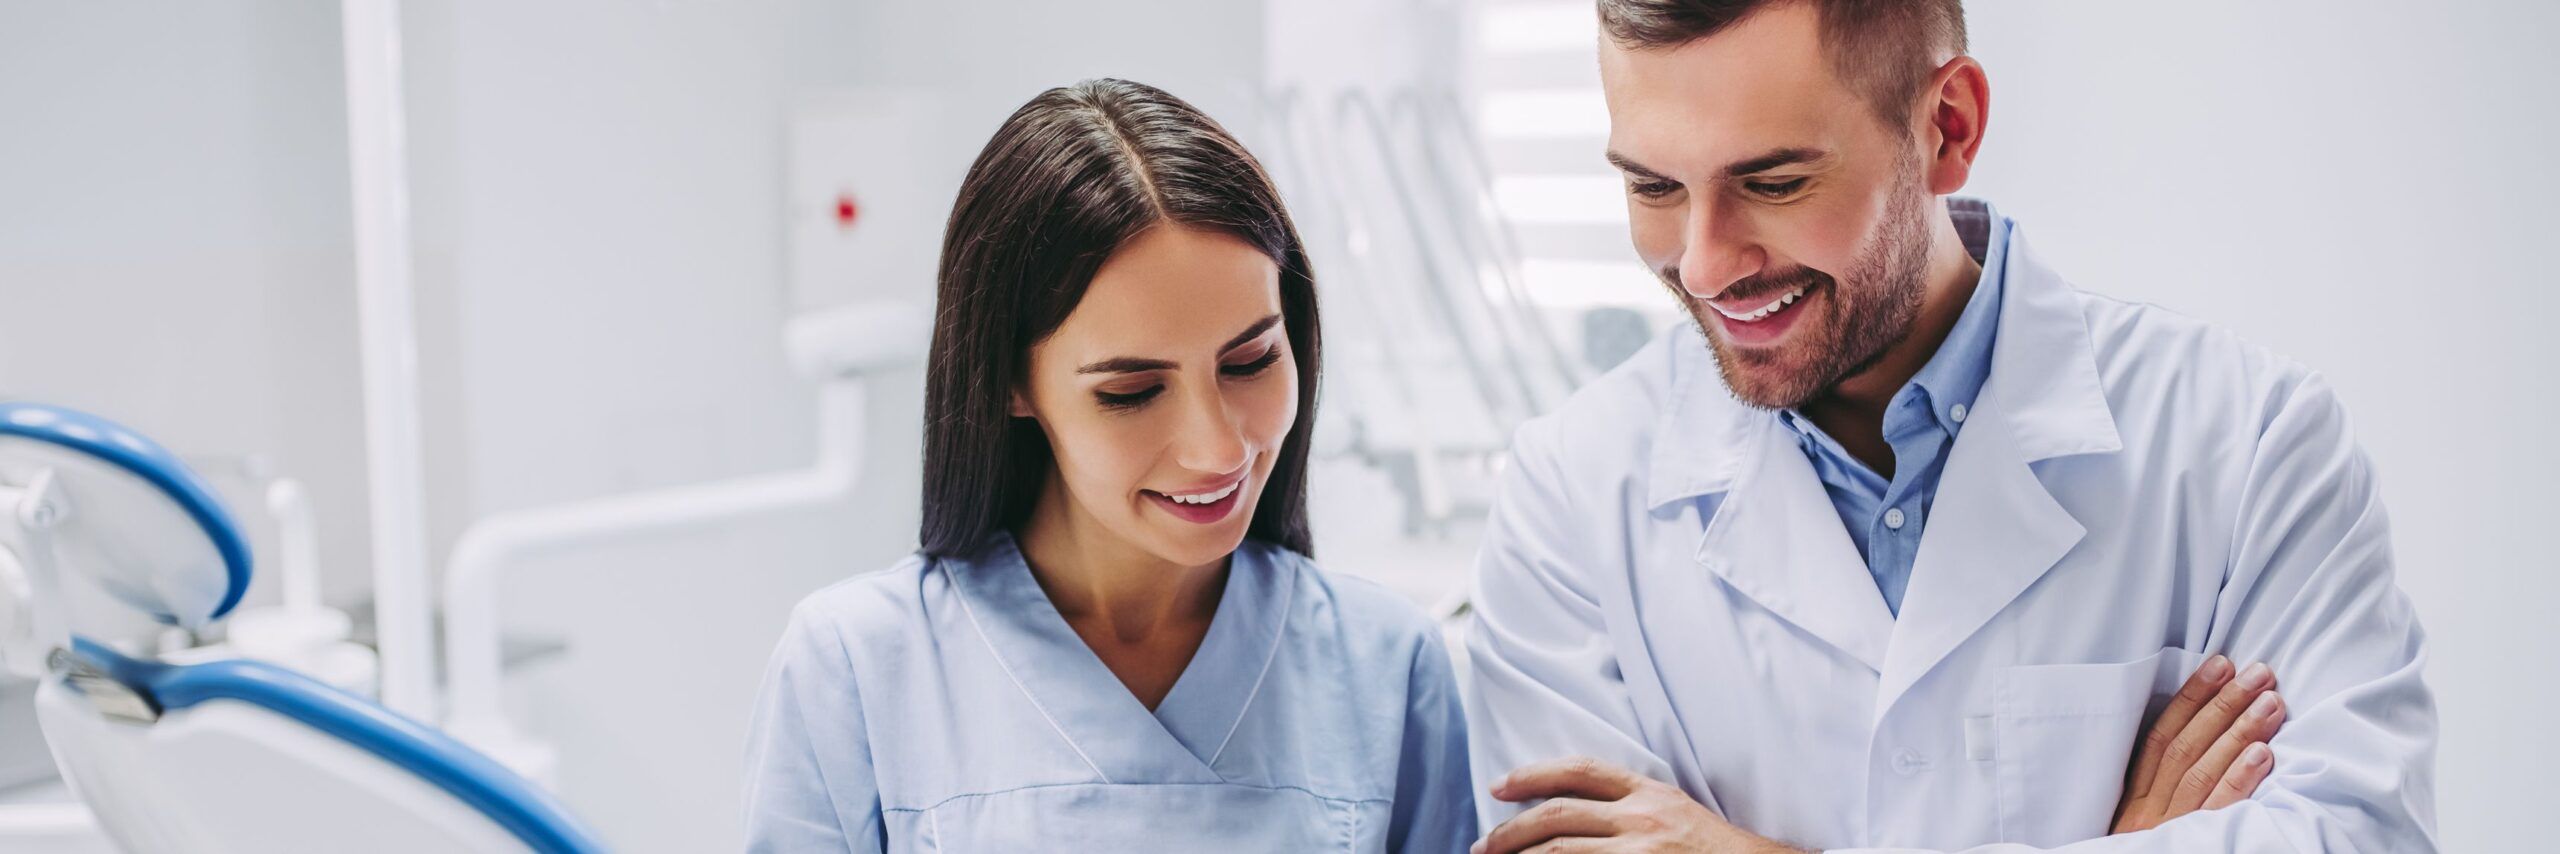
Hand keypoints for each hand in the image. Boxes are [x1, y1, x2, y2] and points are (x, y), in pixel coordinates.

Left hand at [1474, 757, 1804, 853]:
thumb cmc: (1712, 850)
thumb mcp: (1671, 811)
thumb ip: (1626, 804)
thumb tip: (1566, 811)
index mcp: (1647, 793)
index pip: (1579, 771)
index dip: (1532, 775)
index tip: (1498, 787)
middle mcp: (1642, 818)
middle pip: (1558, 815)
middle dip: (1512, 831)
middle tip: (1483, 846)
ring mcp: (1641, 853)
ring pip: (1562, 851)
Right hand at [2111, 655, 2285, 832]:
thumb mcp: (2137, 825)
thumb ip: (2156, 788)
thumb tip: (2194, 733)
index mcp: (2133, 801)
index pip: (2161, 737)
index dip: (2190, 698)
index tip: (2220, 664)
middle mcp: (2148, 813)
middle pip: (2186, 748)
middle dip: (2223, 705)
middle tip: (2259, 673)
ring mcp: (2172, 832)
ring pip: (2203, 772)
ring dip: (2239, 732)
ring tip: (2272, 701)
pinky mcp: (2195, 850)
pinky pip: (2218, 812)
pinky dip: (2239, 780)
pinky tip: (2263, 754)